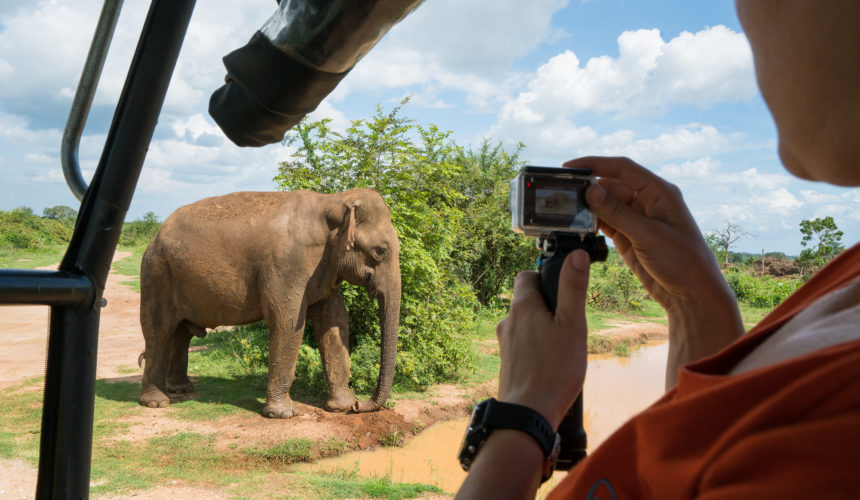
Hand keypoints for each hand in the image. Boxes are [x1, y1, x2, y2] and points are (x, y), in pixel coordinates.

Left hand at [495, 250, 590, 428]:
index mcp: (522, 307)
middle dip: (548, 306)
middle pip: (527, 300)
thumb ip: (573, 289)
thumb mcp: (572, 325)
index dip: (545, 277)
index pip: (527, 275)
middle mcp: (507, 322)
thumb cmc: (553, 371)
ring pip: (525, 325)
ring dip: (543, 328)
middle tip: (569, 322)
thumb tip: (576, 256)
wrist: (528, 414)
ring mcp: (505, 343)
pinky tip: (552, 364)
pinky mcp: (507, 363)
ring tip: (563, 347)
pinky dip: (536, 348)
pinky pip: (523, 345)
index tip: (564, 289)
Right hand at [565, 156, 727, 310]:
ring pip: (607, 205)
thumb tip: (590, 189)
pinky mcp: (629, 237)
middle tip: (563, 192)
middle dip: (588, 187)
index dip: (595, 164)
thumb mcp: (648, 235)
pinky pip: (607, 223)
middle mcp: (648, 202)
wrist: (693, 295)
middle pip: (612, 185)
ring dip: (589, 206)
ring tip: (566, 209)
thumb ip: (617, 212)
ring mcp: (638, 220)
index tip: (569, 167)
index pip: (623, 168)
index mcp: (659, 192)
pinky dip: (592, 222)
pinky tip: (578, 224)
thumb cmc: (683, 261)